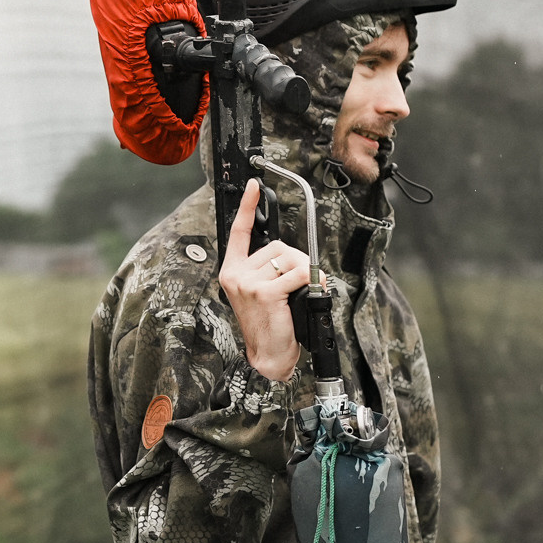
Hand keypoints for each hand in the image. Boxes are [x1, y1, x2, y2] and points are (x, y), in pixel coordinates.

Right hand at [218, 179, 313, 381]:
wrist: (268, 355)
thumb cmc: (269, 325)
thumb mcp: (260, 293)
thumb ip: (268, 270)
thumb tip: (293, 257)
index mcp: (233, 271)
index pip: (239, 232)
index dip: (248, 207)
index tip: (253, 187)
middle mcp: (236, 274)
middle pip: (277, 246)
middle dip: (295, 261)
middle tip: (298, 283)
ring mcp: (248, 282)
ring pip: (289, 259)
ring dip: (303, 273)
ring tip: (298, 293)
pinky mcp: (264, 291)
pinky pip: (297, 273)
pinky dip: (309, 281)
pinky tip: (304, 294)